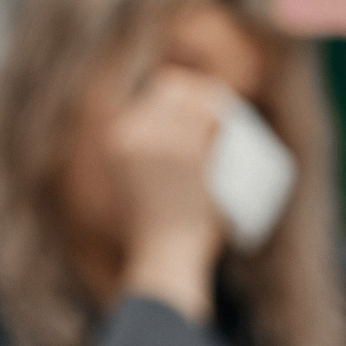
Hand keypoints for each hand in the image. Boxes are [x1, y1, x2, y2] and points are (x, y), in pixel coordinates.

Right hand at [110, 66, 226, 320]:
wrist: (163, 254)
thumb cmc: (152, 231)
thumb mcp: (133, 189)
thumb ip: (139, 170)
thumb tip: (160, 164)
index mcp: (116, 140)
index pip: (147, 100)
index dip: (174, 94)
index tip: (194, 107)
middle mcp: (134, 134)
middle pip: (171, 91)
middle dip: (195, 92)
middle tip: (214, 114)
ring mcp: (163, 142)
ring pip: (194, 102)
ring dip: (211, 101)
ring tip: (224, 115)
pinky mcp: (190, 155)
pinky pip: (210, 120)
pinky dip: (222, 117)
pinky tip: (229, 119)